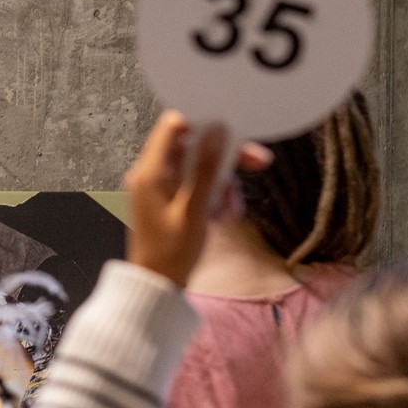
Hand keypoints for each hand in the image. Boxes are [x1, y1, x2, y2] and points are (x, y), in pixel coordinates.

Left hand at [123, 112, 271, 285]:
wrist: (157, 283)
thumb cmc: (172, 252)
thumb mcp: (194, 210)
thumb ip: (206, 169)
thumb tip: (217, 131)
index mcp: (149, 171)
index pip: (173, 126)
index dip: (204, 123)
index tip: (233, 131)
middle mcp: (150, 172)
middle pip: (192, 146)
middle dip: (223, 157)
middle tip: (257, 163)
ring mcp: (158, 184)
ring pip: (198, 166)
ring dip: (221, 182)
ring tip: (230, 208)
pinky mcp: (167, 196)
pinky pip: (195, 183)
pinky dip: (213, 194)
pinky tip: (223, 214)